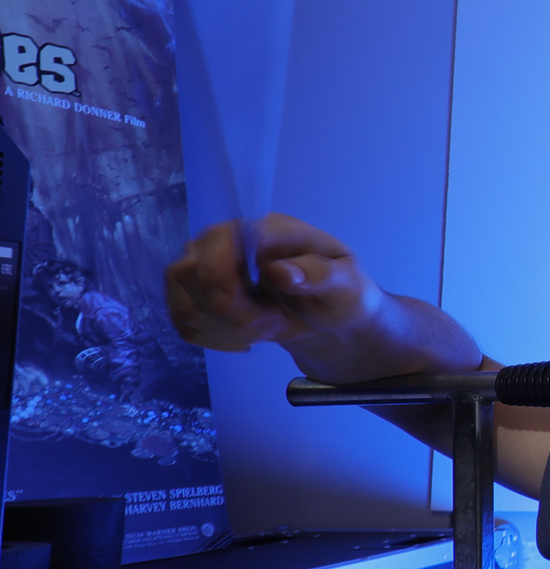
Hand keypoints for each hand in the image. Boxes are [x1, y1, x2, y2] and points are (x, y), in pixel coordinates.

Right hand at [165, 213, 481, 384]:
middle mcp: (230, 241)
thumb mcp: (348, 285)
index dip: (219, 274)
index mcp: (269, 230)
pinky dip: (214, 338)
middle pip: (189, 271)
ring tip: (264, 327)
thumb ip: (319, 275)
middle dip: (227, 311)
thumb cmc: (343, 293)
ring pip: (183, 300)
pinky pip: (185, 322)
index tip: (237, 308)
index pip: (220, 238)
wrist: (331, 318)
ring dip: (223, 328)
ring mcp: (208, 267)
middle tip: (269, 324)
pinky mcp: (199, 296)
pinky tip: (246, 337)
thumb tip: (280, 271)